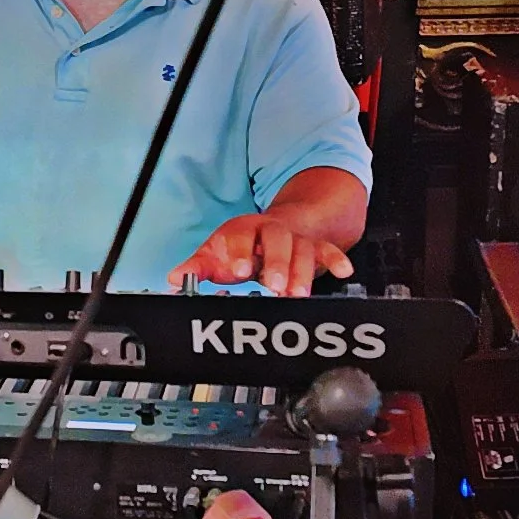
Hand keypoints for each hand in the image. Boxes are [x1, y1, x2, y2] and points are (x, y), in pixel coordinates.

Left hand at [167, 213, 353, 297]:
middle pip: (278, 241)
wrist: (280, 224)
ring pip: (303, 250)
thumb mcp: (219, 252)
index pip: (242, 237)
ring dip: (303, 271)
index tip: (240, 271)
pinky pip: (329, 251)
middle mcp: (273, 232)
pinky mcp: (316, 247)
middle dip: (277, 263)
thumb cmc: (246, 243)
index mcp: (245, 230)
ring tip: (299, 293)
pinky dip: (337, 260)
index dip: (241, 252)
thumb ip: (198, 267)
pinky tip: (344, 271)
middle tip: (274, 286)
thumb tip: (173, 279)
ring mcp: (296, 239)